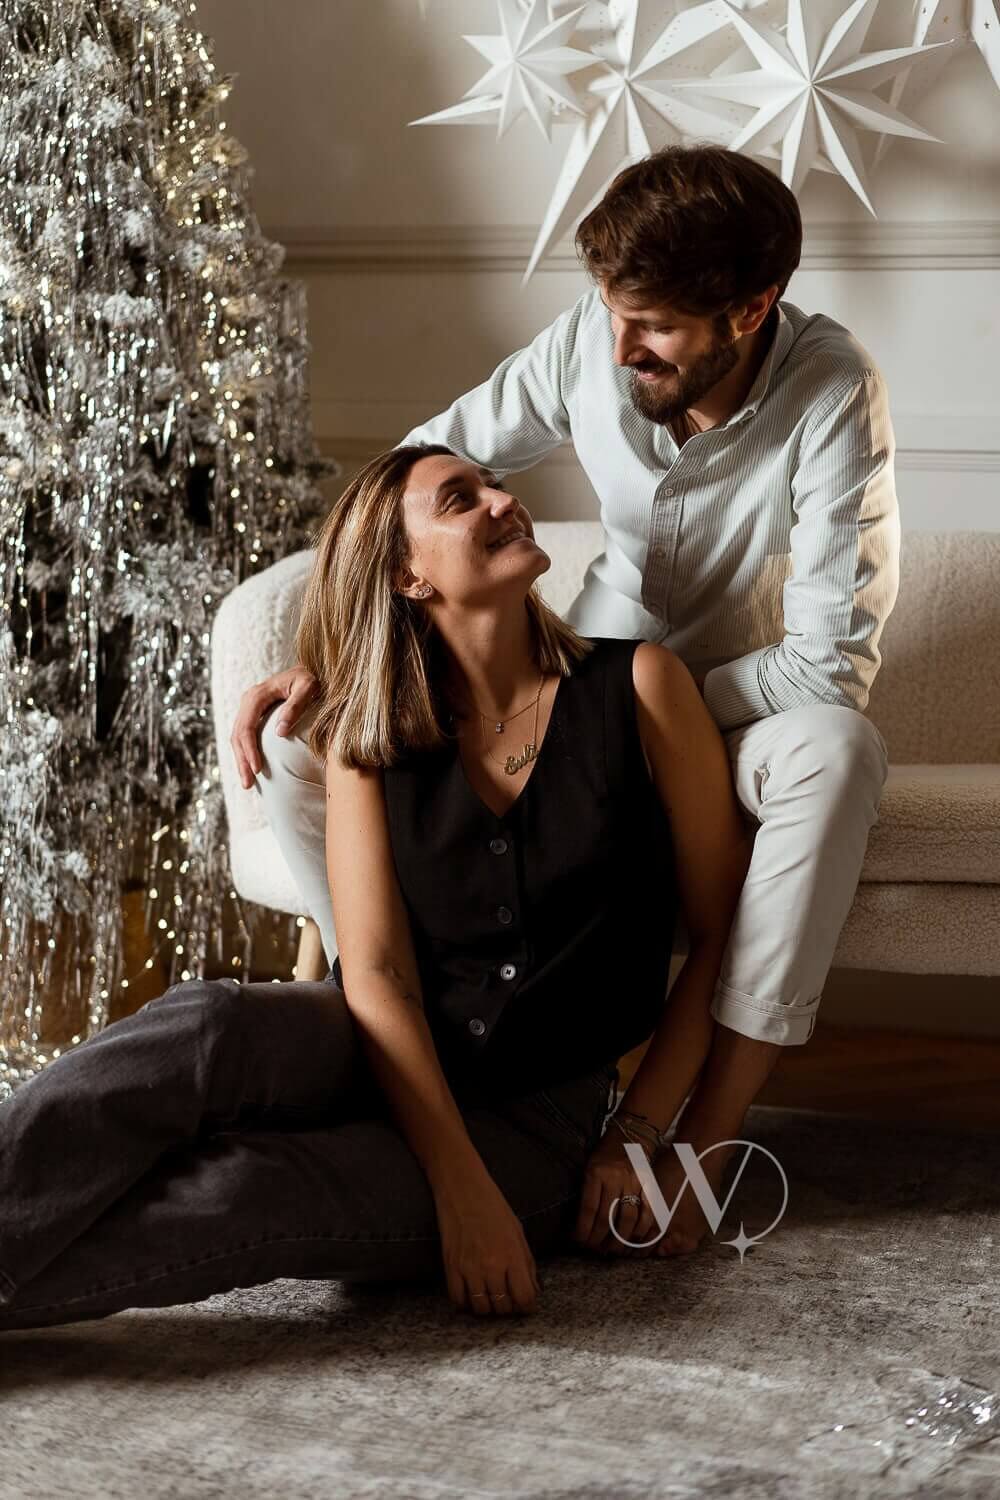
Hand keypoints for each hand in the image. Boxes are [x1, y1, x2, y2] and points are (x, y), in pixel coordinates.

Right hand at [229, 664, 318, 789]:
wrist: (311, 671)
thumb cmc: (313, 679)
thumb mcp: (308, 687)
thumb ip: (295, 706)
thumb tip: (280, 732)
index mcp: (258, 694)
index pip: (247, 726)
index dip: (250, 750)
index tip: (257, 769)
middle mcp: (249, 701)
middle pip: (238, 735)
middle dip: (242, 761)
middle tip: (248, 785)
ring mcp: (250, 709)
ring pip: (238, 738)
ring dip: (241, 761)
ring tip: (248, 784)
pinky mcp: (255, 716)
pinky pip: (245, 737)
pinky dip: (246, 754)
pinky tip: (252, 769)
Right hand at [433, 1176, 541, 1316]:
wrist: (462, 1188)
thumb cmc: (493, 1207)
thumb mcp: (518, 1232)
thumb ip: (527, 1264)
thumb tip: (534, 1291)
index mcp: (512, 1255)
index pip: (524, 1298)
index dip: (528, 1306)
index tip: (527, 1305)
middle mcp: (491, 1265)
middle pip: (503, 1307)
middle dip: (509, 1307)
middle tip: (508, 1298)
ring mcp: (469, 1267)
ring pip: (481, 1308)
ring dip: (488, 1307)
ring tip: (490, 1296)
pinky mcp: (450, 1266)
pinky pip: (458, 1300)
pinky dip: (466, 1303)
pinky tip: (471, 1293)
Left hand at [571, 1129, 665, 1257]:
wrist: (627, 1137)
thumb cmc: (602, 1156)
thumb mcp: (587, 1168)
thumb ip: (586, 1194)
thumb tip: (581, 1226)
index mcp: (595, 1173)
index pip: (589, 1208)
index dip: (584, 1229)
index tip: (579, 1241)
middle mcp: (615, 1178)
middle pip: (607, 1217)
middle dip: (599, 1238)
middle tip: (595, 1249)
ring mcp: (634, 1181)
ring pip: (628, 1218)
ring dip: (620, 1239)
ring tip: (613, 1249)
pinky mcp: (648, 1185)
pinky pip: (647, 1211)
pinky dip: (642, 1229)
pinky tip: (635, 1239)